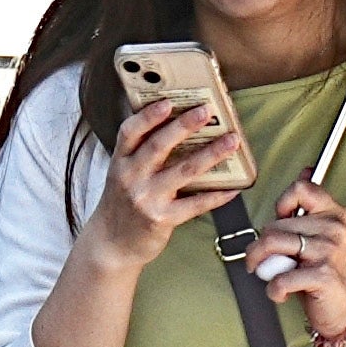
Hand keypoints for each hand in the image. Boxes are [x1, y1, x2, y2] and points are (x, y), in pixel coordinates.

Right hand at [84, 93, 250, 266]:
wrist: (111, 244)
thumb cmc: (121, 205)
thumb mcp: (122, 175)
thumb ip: (141, 154)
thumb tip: (177, 128)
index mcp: (120, 162)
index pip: (130, 133)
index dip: (148, 116)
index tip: (167, 102)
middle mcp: (131, 178)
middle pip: (158, 146)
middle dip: (184, 126)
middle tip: (206, 111)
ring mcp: (146, 199)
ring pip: (184, 171)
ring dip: (211, 154)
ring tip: (231, 141)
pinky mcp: (162, 219)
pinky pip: (195, 204)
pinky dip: (217, 195)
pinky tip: (234, 187)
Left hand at [247, 173, 345, 346]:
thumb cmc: (325, 272)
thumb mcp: (320, 235)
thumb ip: (308, 207)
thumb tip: (306, 169)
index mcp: (334, 214)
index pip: (301, 188)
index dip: (282, 204)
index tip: (282, 221)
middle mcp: (334, 229)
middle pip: (274, 224)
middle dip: (260, 246)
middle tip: (265, 261)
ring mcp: (329, 251)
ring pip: (271, 243)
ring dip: (259, 264)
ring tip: (268, 274)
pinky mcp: (323, 276)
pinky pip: (280, 277)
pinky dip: (273, 290)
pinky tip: (280, 293)